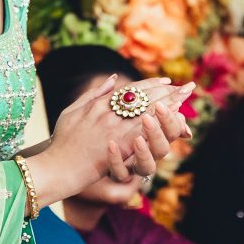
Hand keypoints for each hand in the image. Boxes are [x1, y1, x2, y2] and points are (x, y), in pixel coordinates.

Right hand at [27, 75, 194, 208]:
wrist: (57, 165)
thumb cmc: (62, 141)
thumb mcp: (72, 110)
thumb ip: (93, 94)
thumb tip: (113, 78)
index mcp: (98, 104)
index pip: (130, 90)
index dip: (150, 85)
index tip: (166, 81)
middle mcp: (108, 113)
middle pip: (144, 98)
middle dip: (167, 91)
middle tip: (186, 86)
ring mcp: (113, 129)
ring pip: (147, 111)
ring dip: (169, 104)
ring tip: (185, 99)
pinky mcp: (118, 146)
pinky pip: (144, 131)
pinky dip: (160, 124)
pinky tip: (173, 121)